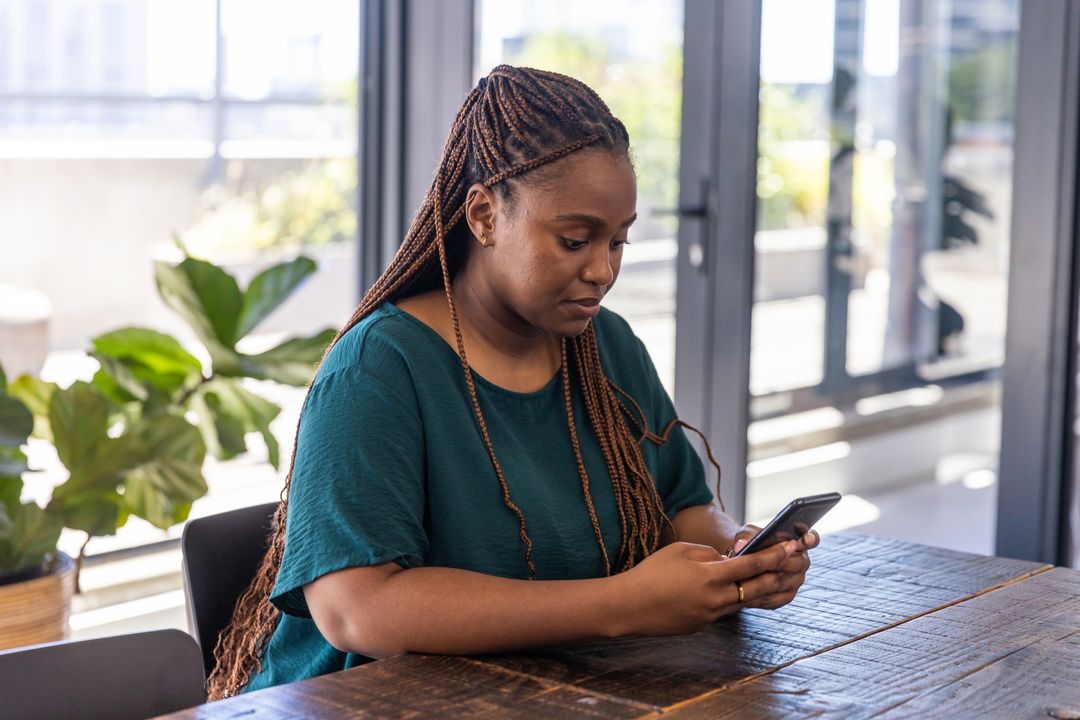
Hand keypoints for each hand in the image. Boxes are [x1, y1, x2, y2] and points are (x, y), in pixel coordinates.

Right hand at [614, 540, 798, 636]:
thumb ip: (709, 554)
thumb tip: (728, 560)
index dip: (774, 555)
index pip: (751, 564)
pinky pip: (725, 610)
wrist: (629, 606)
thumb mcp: (681, 551)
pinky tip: (734, 590)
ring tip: (770, 576)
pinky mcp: (703, 626)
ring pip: (743, 601)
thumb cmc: (652, 572)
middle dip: (777, 575)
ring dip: (758, 589)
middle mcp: (716, 599)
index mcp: (711, 576)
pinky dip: (733, 599)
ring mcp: (710, 616)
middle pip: (757, 588)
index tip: (792, 547)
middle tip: (793, 565)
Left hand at [739, 529, 818, 610]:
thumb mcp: (746, 534)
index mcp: (797, 542)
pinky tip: (749, 593)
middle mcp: (801, 562)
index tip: (804, 539)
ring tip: (753, 578)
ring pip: (787, 582)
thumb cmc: (748, 543)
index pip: (811, 539)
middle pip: (799, 563)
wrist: (742, 562)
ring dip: (770, 580)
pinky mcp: (786, 596)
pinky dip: (763, 595)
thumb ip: (746, 536)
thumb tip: (741, 545)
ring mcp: (796, 581)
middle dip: (782, 561)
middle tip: (766, 561)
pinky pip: (778, 598)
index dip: (810, 539)